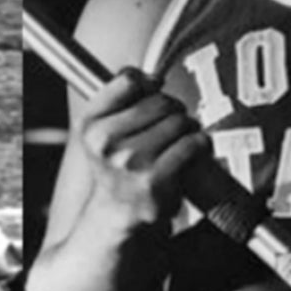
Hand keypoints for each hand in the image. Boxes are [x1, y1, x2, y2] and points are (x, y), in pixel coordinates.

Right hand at [78, 69, 210, 228]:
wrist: (117, 213)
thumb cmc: (114, 165)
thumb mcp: (100, 129)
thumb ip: (119, 96)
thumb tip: (153, 76)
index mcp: (91, 124)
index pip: (128, 80)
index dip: (147, 82)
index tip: (153, 91)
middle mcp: (107, 142)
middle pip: (160, 101)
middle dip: (172, 108)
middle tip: (171, 121)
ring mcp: (132, 162)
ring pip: (179, 121)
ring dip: (187, 127)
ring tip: (179, 138)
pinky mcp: (157, 180)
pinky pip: (192, 143)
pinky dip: (199, 143)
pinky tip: (192, 150)